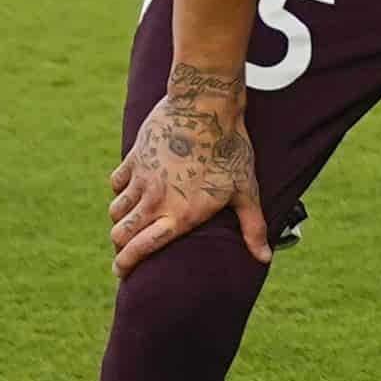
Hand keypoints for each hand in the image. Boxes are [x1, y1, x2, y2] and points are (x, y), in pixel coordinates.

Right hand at [109, 68, 266, 273]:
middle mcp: (154, 201)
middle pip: (120, 233)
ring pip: (116, 210)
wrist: (206, 108)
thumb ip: (253, 227)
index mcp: (180, 215)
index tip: (121, 272)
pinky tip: (131, 190)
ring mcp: (141, 179)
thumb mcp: (245, 190)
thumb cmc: (230, 151)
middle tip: (125, 249)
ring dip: (121, 219)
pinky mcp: (133, 158)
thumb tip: (264, 257)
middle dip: (120, 245)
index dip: (127, 264)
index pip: (142, 248)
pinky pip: (116, 183)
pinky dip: (120, 190)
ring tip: (131, 222)